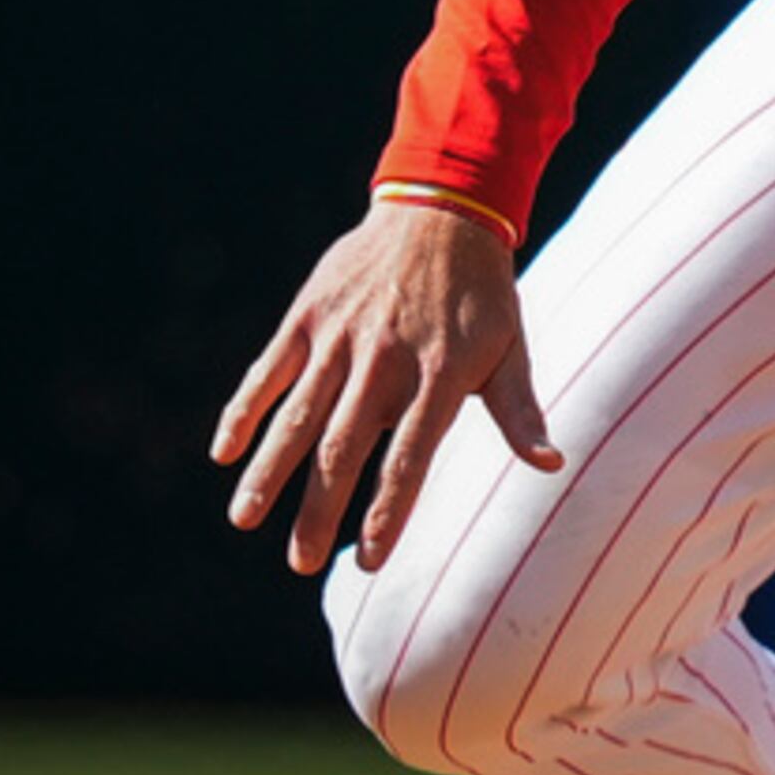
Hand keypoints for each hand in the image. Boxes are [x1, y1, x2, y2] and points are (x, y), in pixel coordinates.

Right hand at [213, 199, 559, 575]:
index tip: (370, 559)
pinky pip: (268, 371)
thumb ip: (520, 411)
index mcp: (440, 375)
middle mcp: (385, 360)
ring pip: (297, 415)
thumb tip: (551, 464)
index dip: (388, 511)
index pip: (410, 458)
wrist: (441, 210)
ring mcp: (340, 338)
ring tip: (246, 520)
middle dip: (320, 510)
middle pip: (345, 448)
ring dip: (269, 470)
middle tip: (300, 564)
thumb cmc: (482, 295)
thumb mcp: (512, 348)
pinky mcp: (307, 316)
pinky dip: (244, 410)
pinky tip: (223, 453)